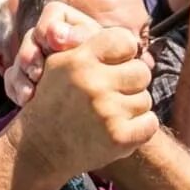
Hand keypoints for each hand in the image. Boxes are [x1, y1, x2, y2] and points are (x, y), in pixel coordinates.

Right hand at [4, 0, 106, 105]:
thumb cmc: (110, 65)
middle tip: (37, 74)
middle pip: (31, 38)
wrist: (104, 96)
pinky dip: (16, 89)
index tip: (52, 48)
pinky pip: (12, 80)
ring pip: (19, 61)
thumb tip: (55, 36)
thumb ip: (80, 37)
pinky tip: (25, 101)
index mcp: (70, 24)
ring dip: (21, 77)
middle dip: (30, 57)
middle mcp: (49, 37)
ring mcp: (36, 57)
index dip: (47, 29)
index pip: (52, 15)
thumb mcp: (98, 50)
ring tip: (30, 94)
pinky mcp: (27, 77)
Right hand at [11, 27, 156, 182]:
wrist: (38, 149)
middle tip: (109, 96)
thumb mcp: (60, 65)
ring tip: (107, 116)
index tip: (114, 67)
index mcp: (78, 59)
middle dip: (130, 84)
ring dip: (132, 108)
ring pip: (145, 99)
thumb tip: (132, 40)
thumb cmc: (55, 102)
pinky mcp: (118, 137)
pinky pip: (150, 123)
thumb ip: (90, 47)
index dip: (124, 54)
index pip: (125, 41)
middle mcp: (93, 82)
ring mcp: (106, 110)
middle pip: (142, 71)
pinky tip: (117, 131)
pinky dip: (140, 129)